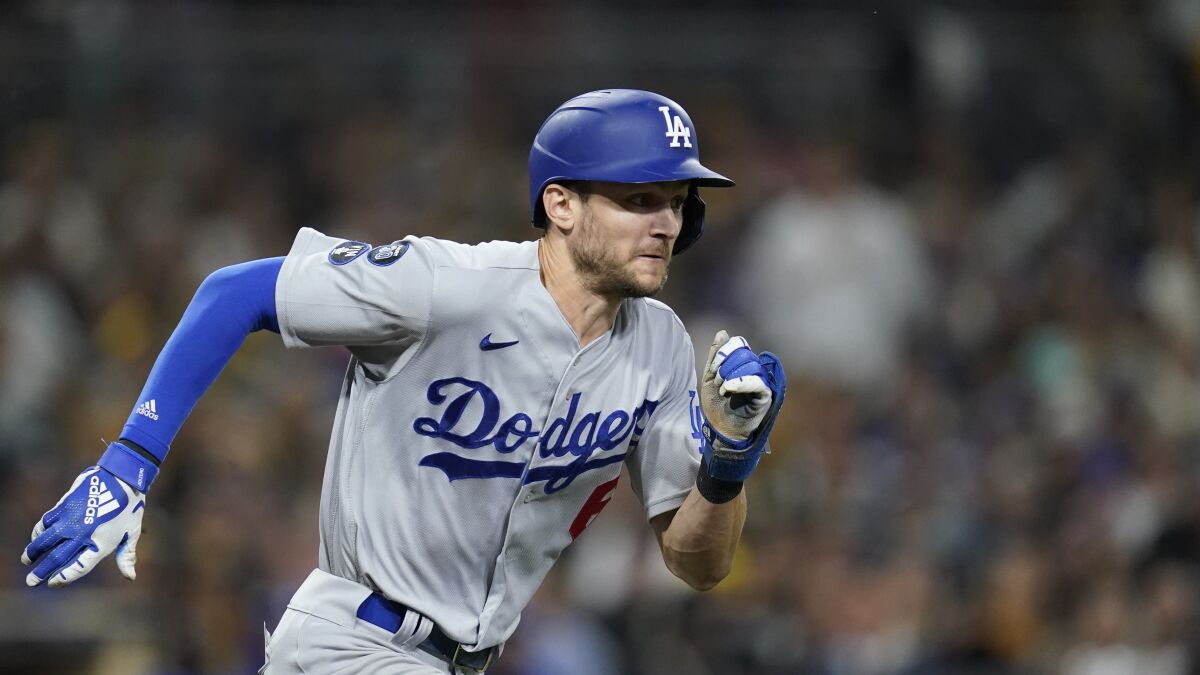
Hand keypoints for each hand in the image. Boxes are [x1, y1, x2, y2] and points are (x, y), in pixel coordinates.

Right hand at [21, 466, 144, 587]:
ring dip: (33, 551)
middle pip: (57, 558)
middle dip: (42, 571)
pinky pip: (46, 522)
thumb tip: (130, 577)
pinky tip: (36, 537)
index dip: (65, 577)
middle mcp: (83, 535)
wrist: (122, 477)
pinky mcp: (64, 506)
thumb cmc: (131, 507)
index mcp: (101, 544)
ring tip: (26, 560)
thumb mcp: (133, 532)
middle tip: (31, 581)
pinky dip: (38, 531)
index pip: (79, 567)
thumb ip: (127, 556)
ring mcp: (71, 520)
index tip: (53, 583)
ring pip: (46, 540)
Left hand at [701, 330, 772, 441]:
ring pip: (751, 365)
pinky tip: (728, 389)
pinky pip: (758, 382)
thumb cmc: (716, 404)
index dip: (724, 352)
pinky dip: (741, 383)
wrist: (719, 428)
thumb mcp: (710, 377)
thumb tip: (723, 332)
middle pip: (744, 353)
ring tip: (723, 390)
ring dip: (731, 376)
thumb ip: (715, 356)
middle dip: (726, 366)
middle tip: (717, 382)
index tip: (712, 369)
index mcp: (742, 363)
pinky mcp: (765, 396)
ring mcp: (761, 382)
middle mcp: (755, 370)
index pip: (739, 344)